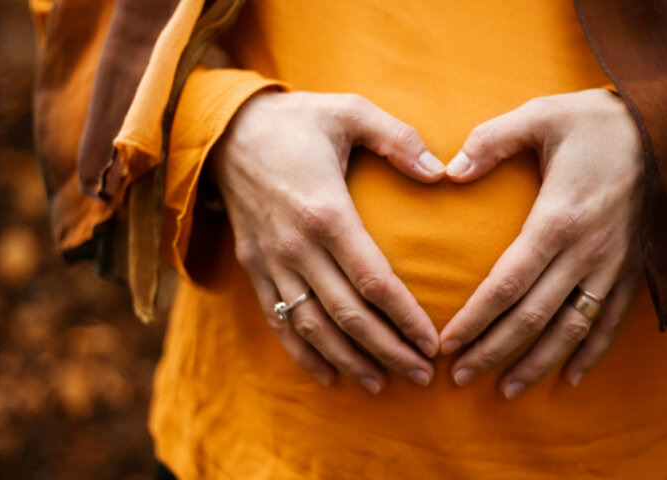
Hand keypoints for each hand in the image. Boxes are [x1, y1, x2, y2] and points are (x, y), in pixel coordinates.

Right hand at [210, 91, 445, 392]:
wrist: (224, 130)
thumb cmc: (297, 121)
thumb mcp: (349, 111)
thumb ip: (398, 138)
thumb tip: (442, 173)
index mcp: (326, 212)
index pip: (373, 281)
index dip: (405, 317)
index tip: (433, 342)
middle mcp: (297, 246)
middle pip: (347, 316)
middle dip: (388, 351)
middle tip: (423, 375)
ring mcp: (272, 262)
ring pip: (313, 328)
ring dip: (350, 361)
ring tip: (383, 384)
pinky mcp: (255, 268)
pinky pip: (278, 321)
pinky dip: (303, 354)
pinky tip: (329, 376)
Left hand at [438, 88, 643, 398]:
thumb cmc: (598, 121)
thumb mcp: (541, 115)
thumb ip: (491, 140)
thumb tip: (449, 170)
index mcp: (558, 218)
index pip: (508, 284)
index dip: (476, 319)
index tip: (447, 344)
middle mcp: (587, 252)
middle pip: (534, 317)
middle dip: (494, 351)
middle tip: (459, 377)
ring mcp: (614, 266)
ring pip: (572, 329)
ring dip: (537, 363)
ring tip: (506, 390)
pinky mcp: (635, 270)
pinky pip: (611, 321)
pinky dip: (591, 353)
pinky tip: (569, 378)